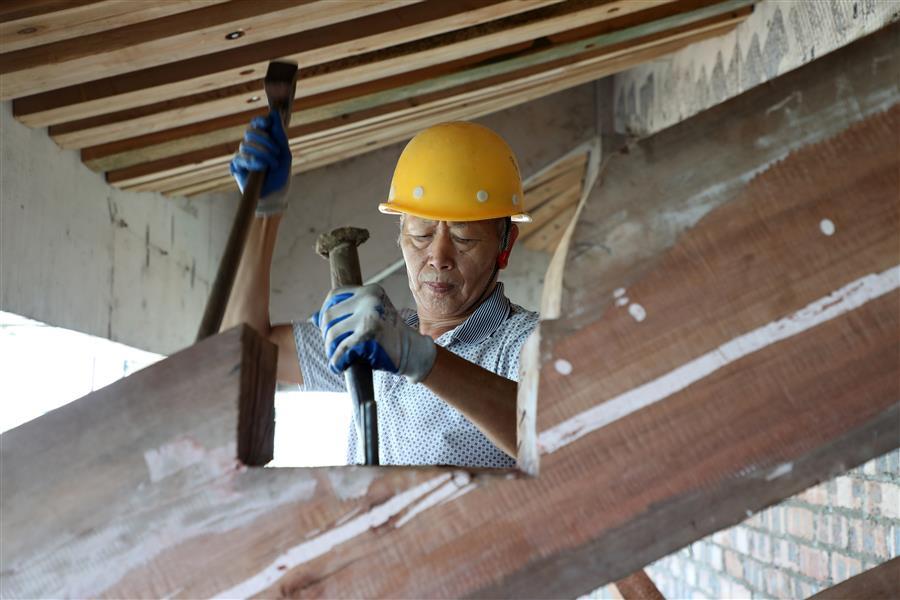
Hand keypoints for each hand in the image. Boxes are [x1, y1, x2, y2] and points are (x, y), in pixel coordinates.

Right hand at [229, 110, 291, 215]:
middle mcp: (252, 146)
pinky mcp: (237, 167)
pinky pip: (239, 159)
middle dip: (265, 142)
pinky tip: (259, 169)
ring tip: (270, 166)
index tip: (266, 123)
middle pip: (250, 133)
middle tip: (276, 154)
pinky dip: (251, 163)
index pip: (256, 124)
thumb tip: (274, 113)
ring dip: (261, 155)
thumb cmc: (281, 174)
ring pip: (245, 145)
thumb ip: (279, 133)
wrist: (275, 195)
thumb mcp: (284, 153)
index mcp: (264, 140)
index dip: (260, 121)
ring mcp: (243, 156)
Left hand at [313, 284, 436, 381]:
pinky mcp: (367, 337)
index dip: (324, 313)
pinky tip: (340, 366)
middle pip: (329, 316)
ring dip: (331, 350)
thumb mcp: (370, 316)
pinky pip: (341, 350)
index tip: (326, 329)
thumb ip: (345, 315)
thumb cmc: (388, 335)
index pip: (333, 296)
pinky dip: (337, 361)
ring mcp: (368, 317)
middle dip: (326, 335)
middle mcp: (369, 300)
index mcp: (370, 291)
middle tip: (333, 348)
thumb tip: (313, 318)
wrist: (412, 351)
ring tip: (338, 358)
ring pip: (332, 334)